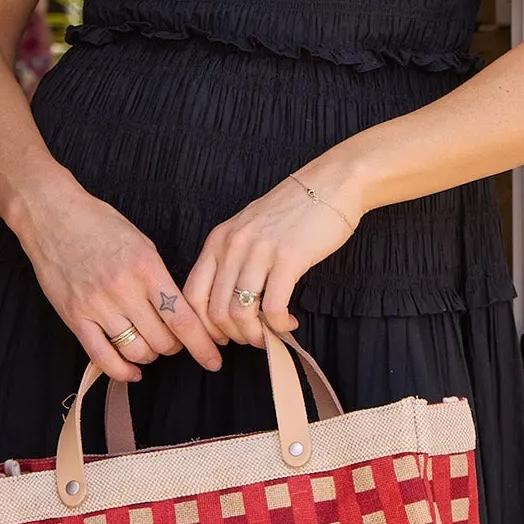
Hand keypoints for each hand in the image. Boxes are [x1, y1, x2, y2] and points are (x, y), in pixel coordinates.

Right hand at [13, 174, 221, 379]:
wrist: (52, 217)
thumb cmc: (100, 225)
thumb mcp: (142, 243)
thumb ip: (160, 278)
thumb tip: (179, 312)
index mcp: (146, 267)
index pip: (181, 318)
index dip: (201, 345)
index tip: (213, 359)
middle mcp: (123, 289)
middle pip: (162, 340)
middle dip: (174, 347)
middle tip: (173, 340)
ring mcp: (97, 305)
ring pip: (136, 351)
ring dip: (150, 355)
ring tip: (149, 344)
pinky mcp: (74, 318)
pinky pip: (103, 357)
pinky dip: (122, 371)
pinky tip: (132, 370)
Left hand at [183, 174, 360, 348]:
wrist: (330, 185)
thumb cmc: (292, 211)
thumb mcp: (248, 230)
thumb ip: (234, 261)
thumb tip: (228, 307)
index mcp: (218, 240)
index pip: (192, 295)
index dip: (203, 327)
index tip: (221, 338)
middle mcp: (232, 245)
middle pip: (215, 312)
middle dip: (234, 336)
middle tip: (253, 338)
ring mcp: (259, 251)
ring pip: (241, 314)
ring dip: (256, 335)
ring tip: (271, 333)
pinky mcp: (288, 259)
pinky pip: (272, 307)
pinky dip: (279, 325)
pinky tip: (289, 323)